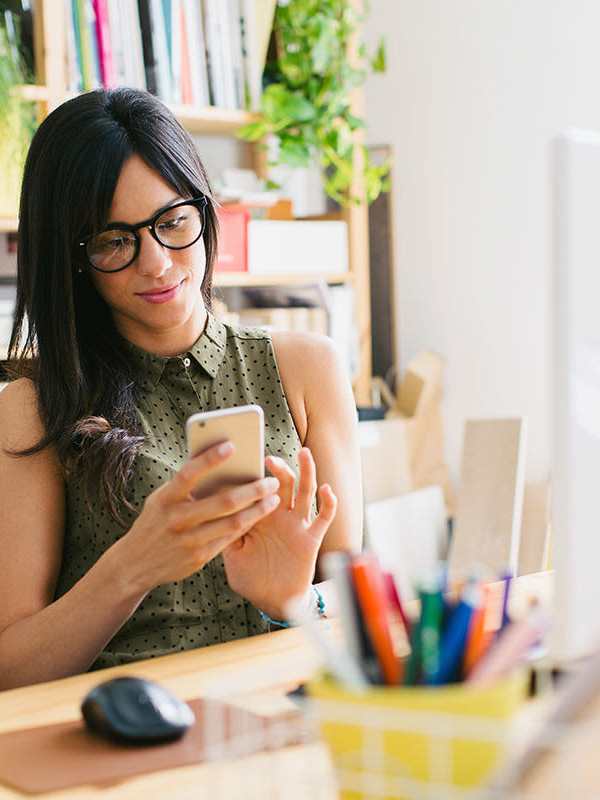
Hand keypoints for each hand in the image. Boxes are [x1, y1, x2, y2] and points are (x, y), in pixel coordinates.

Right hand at [112, 442, 280, 594]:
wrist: (135, 564)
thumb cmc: (155, 521)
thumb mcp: (160, 499)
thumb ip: (184, 484)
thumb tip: (213, 457)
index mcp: (165, 499)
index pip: (189, 474)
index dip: (209, 459)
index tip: (232, 445)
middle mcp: (176, 519)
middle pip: (222, 502)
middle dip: (252, 489)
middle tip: (271, 480)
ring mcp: (188, 541)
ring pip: (232, 522)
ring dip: (257, 509)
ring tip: (273, 498)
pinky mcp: (198, 558)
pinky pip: (230, 538)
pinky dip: (247, 524)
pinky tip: (259, 514)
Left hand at [222, 447, 336, 619]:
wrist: (273, 601)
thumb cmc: (250, 577)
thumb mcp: (232, 554)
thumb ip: (226, 533)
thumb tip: (212, 512)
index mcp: (259, 516)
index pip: (259, 488)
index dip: (254, 474)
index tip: (244, 460)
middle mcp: (280, 515)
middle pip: (284, 483)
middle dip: (279, 468)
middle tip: (269, 459)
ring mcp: (297, 524)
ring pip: (305, 491)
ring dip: (307, 471)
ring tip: (304, 453)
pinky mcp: (311, 538)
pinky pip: (323, 517)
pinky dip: (329, 503)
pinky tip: (327, 490)